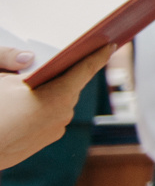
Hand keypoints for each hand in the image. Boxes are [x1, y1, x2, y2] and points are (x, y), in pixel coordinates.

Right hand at [0, 52, 103, 170]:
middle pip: (70, 86)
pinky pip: (50, 118)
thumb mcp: (0, 80)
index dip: (99, 55)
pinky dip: (42, 110)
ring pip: (59, 103)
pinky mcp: (47, 140)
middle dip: (63, 76)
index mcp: (60, 94)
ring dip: (50, 95)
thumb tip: (28, 58)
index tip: (111, 45)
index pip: (86, 69)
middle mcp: (65, 112)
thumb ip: (13, 62)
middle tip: (52, 65)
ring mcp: (57, 128)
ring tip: (28, 90)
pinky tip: (22, 110)